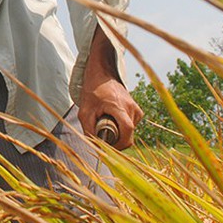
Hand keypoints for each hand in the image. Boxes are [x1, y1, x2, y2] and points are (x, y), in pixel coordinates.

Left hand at [77, 25, 142, 149]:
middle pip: (128, 135)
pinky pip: (130, 127)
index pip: (127, 131)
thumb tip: (96, 147)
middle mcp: (131, 108)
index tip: (107, 147)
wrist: (102, 75)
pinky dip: (121, 128)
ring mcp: (136, 109)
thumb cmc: (92, 91)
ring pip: (130, 132)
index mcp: (119, 107)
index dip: (119, 144)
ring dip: (118, 134)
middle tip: (101, 137)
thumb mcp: (85, 112)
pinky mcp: (137, 110)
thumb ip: (89, 130)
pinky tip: (112, 120)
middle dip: (116, 141)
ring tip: (105, 123)